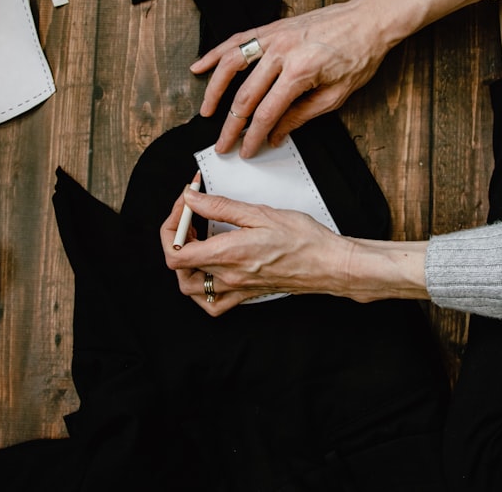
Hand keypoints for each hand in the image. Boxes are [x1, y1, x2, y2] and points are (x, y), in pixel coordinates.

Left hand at [160, 185, 429, 315]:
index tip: (187, 204)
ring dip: (185, 265)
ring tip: (197, 242)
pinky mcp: (247, 294)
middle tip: (191, 217)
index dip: (172, 225)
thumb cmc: (304, 239)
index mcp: (229, 253)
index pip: (176, 250)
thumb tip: (192, 199)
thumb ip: (221, 207)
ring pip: (191, 288)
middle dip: (176, 238)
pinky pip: (213, 303)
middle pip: (179, 267)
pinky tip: (210, 270)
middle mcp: (229, 275)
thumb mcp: (261, 213)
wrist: (330, 264)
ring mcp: (237, 288)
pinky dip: (203, 289)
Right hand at [191, 0, 393, 157]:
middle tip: (222, 143)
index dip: (253, 136)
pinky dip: (217, 54)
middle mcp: (282, 52)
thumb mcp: (336, 95)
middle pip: (245, 95)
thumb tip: (277, 134)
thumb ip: (302, 116)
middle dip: (231, 124)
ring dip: (214, 90)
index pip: (267, 113)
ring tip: (206, 111)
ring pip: (231, 64)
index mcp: (300, 72)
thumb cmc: (358, 55)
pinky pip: (237, 40)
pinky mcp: (272, 28)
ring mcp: (274, 37)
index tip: (246, 150)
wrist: (368, 19)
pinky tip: (201, 66)